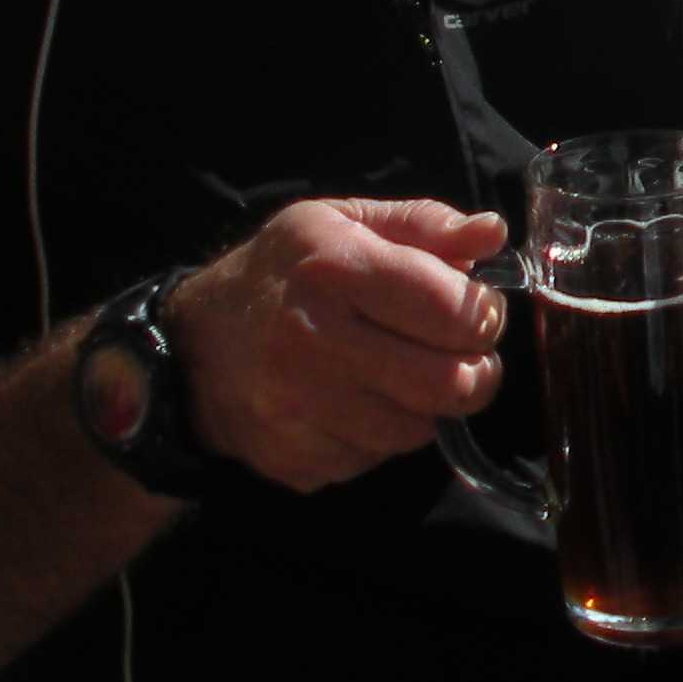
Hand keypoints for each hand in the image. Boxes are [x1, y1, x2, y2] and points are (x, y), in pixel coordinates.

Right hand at [159, 198, 506, 492]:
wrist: (191, 346)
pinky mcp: (293, 459)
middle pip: (448, 383)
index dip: (483, 314)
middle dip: (476, 370)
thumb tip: (491, 234)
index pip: (451, 309)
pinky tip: (361, 402)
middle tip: (465, 354)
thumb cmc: (282, 272)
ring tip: (408, 374)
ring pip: (418, 431)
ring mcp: (298, 409)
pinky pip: (373, 460)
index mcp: (333, 268)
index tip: (476, 311)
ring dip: (429, 406)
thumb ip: (422, 224)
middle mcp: (312, 341)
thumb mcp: (341, 221)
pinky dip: (382, 436)